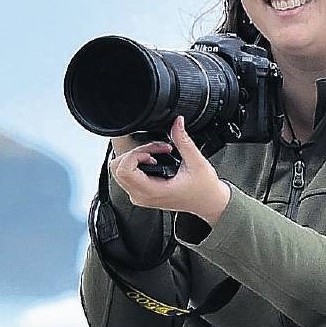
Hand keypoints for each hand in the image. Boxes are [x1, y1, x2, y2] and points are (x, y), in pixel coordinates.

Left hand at [109, 117, 230, 225]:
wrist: (208, 203)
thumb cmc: (204, 189)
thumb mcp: (197, 162)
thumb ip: (183, 141)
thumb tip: (177, 123)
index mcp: (152, 191)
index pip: (124, 170)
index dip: (136, 154)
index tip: (153, 151)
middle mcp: (141, 197)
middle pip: (117, 170)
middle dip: (133, 154)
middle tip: (152, 151)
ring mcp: (139, 197)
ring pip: (119, 173)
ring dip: (133, 159)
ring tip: (153, 156)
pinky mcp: (141, 195)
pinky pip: (126, 177)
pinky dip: (135, 165)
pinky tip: (152, 162)